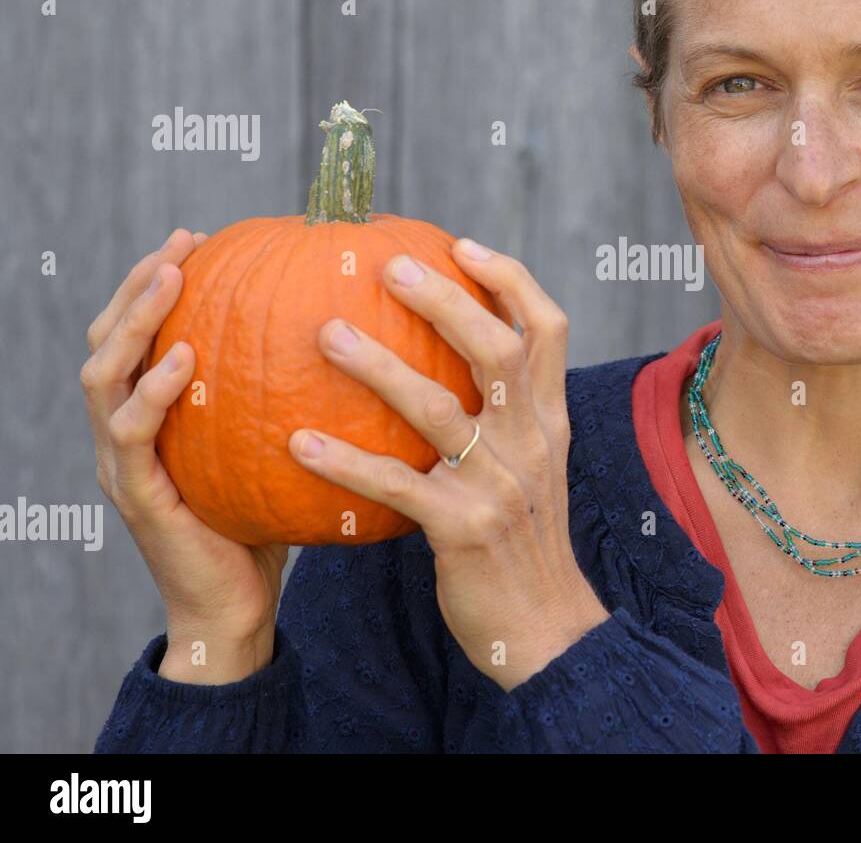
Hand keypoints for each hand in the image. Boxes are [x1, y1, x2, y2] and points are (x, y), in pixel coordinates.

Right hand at [81, 228, 289, 683]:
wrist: (235, 607)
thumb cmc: (263, 523)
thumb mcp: (271, 447)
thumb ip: (282, 398)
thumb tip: (345, 336)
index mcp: (152, 418)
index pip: (138, 336)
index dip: (157, 284)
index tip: (198, 238)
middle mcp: (124, 433)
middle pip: (108, 340)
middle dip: (139, 284)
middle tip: (182, 243)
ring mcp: (121, 463)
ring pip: (103, 377)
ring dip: (135, 321)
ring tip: (172, 278)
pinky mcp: (137, 496)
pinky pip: (132, 434)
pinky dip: (152, 391)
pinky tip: (184, 359)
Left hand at [287, 238, 608, 690]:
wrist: (546, 628)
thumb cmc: (524, 542)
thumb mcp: (531, 469)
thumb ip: (505, 418)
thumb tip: (451, 367)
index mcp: (550, 419)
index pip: (548, 328)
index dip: (509, 279)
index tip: (462, 245)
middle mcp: (532, 440)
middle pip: (498, 349)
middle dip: (445, 300)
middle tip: (388, 266)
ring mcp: (500, 484)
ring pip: (438, 409)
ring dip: (378, 367)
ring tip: (325, 335)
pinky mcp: (463, 530)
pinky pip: (395, 485)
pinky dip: (345, 462)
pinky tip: (295, 444)